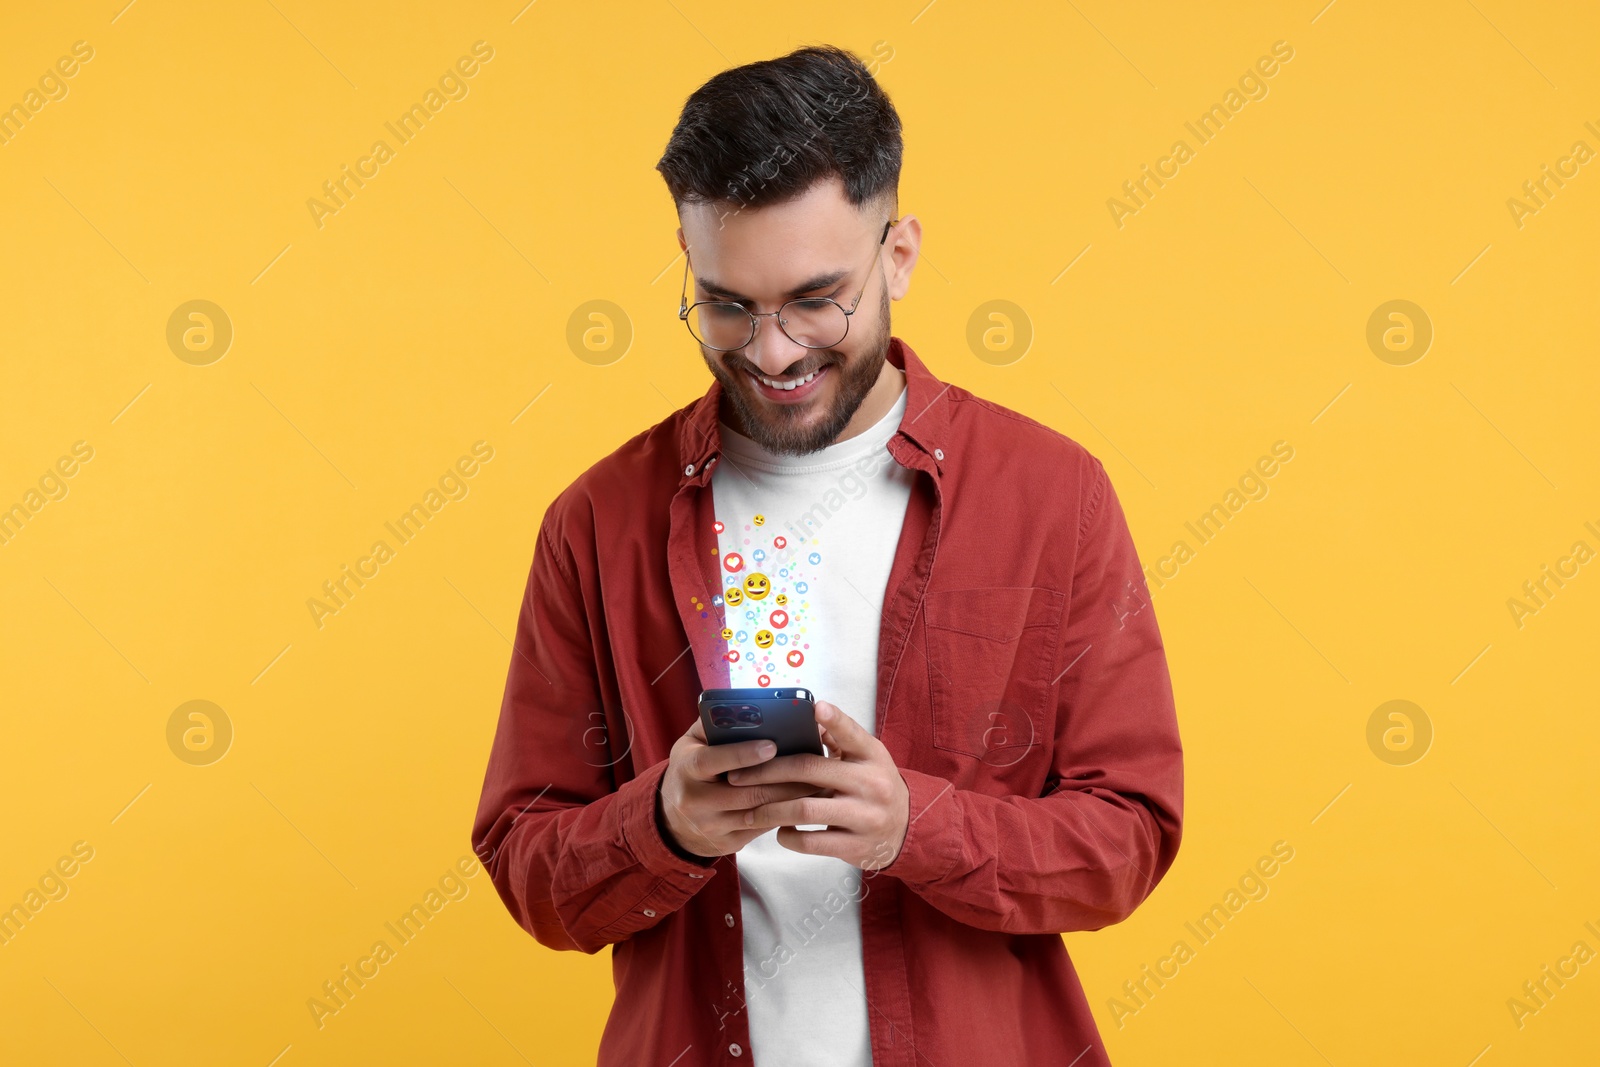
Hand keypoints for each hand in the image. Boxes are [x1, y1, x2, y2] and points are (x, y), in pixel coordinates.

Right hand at [658, 715, 830, 859]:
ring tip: (818, 782)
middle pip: (745, 791)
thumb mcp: (692, 744)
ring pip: (758, 813)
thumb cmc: (691, 770)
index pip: (712, 760)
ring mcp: (711, 826)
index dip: (742, 754)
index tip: (772, 745)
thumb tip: (748, 707)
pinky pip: (761, 829)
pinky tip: (805, 802)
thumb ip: (714, 725)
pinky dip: (785, 814)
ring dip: (790, 799)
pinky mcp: (727, 842)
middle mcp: (695, 800)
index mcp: (686, 769)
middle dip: (782, 779)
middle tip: (813, 765)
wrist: (672, 820)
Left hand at [726, 701, 908, 869]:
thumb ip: (841, 738)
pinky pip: (811, 842)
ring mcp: (864, 816)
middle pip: (809, 771)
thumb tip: (807, 716)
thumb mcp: (868, 757)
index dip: (834, 719)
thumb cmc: (875, 785)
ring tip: (750, 810)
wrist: (906, 828)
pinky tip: (779, 830)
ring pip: (804, 809)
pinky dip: (788, 836)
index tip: (814, 706)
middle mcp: (871, 784)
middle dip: (766, 772)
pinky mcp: (855, 846)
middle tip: (736, 776)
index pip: (852, 733)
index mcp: (871, 756)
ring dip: (769, 810)